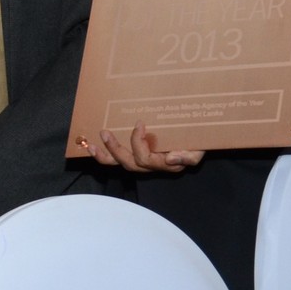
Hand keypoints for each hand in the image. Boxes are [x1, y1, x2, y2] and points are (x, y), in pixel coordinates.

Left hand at [88, 125, 204, 173]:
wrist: (197, 139)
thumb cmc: (198, 143)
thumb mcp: (199, 150)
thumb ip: (188, 157)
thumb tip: (170, 158)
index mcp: (164, 164)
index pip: (145, 159)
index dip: (138, 143)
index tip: (139, 123)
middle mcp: (150, 165)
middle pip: (129, 162)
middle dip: (115, 149)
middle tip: (105, 132)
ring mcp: (141, 161)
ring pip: (119, 164)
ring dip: (104, 155)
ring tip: (92, 144)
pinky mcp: (134, 155)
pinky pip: (116, 160)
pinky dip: (103, 155)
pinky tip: (91, 147)